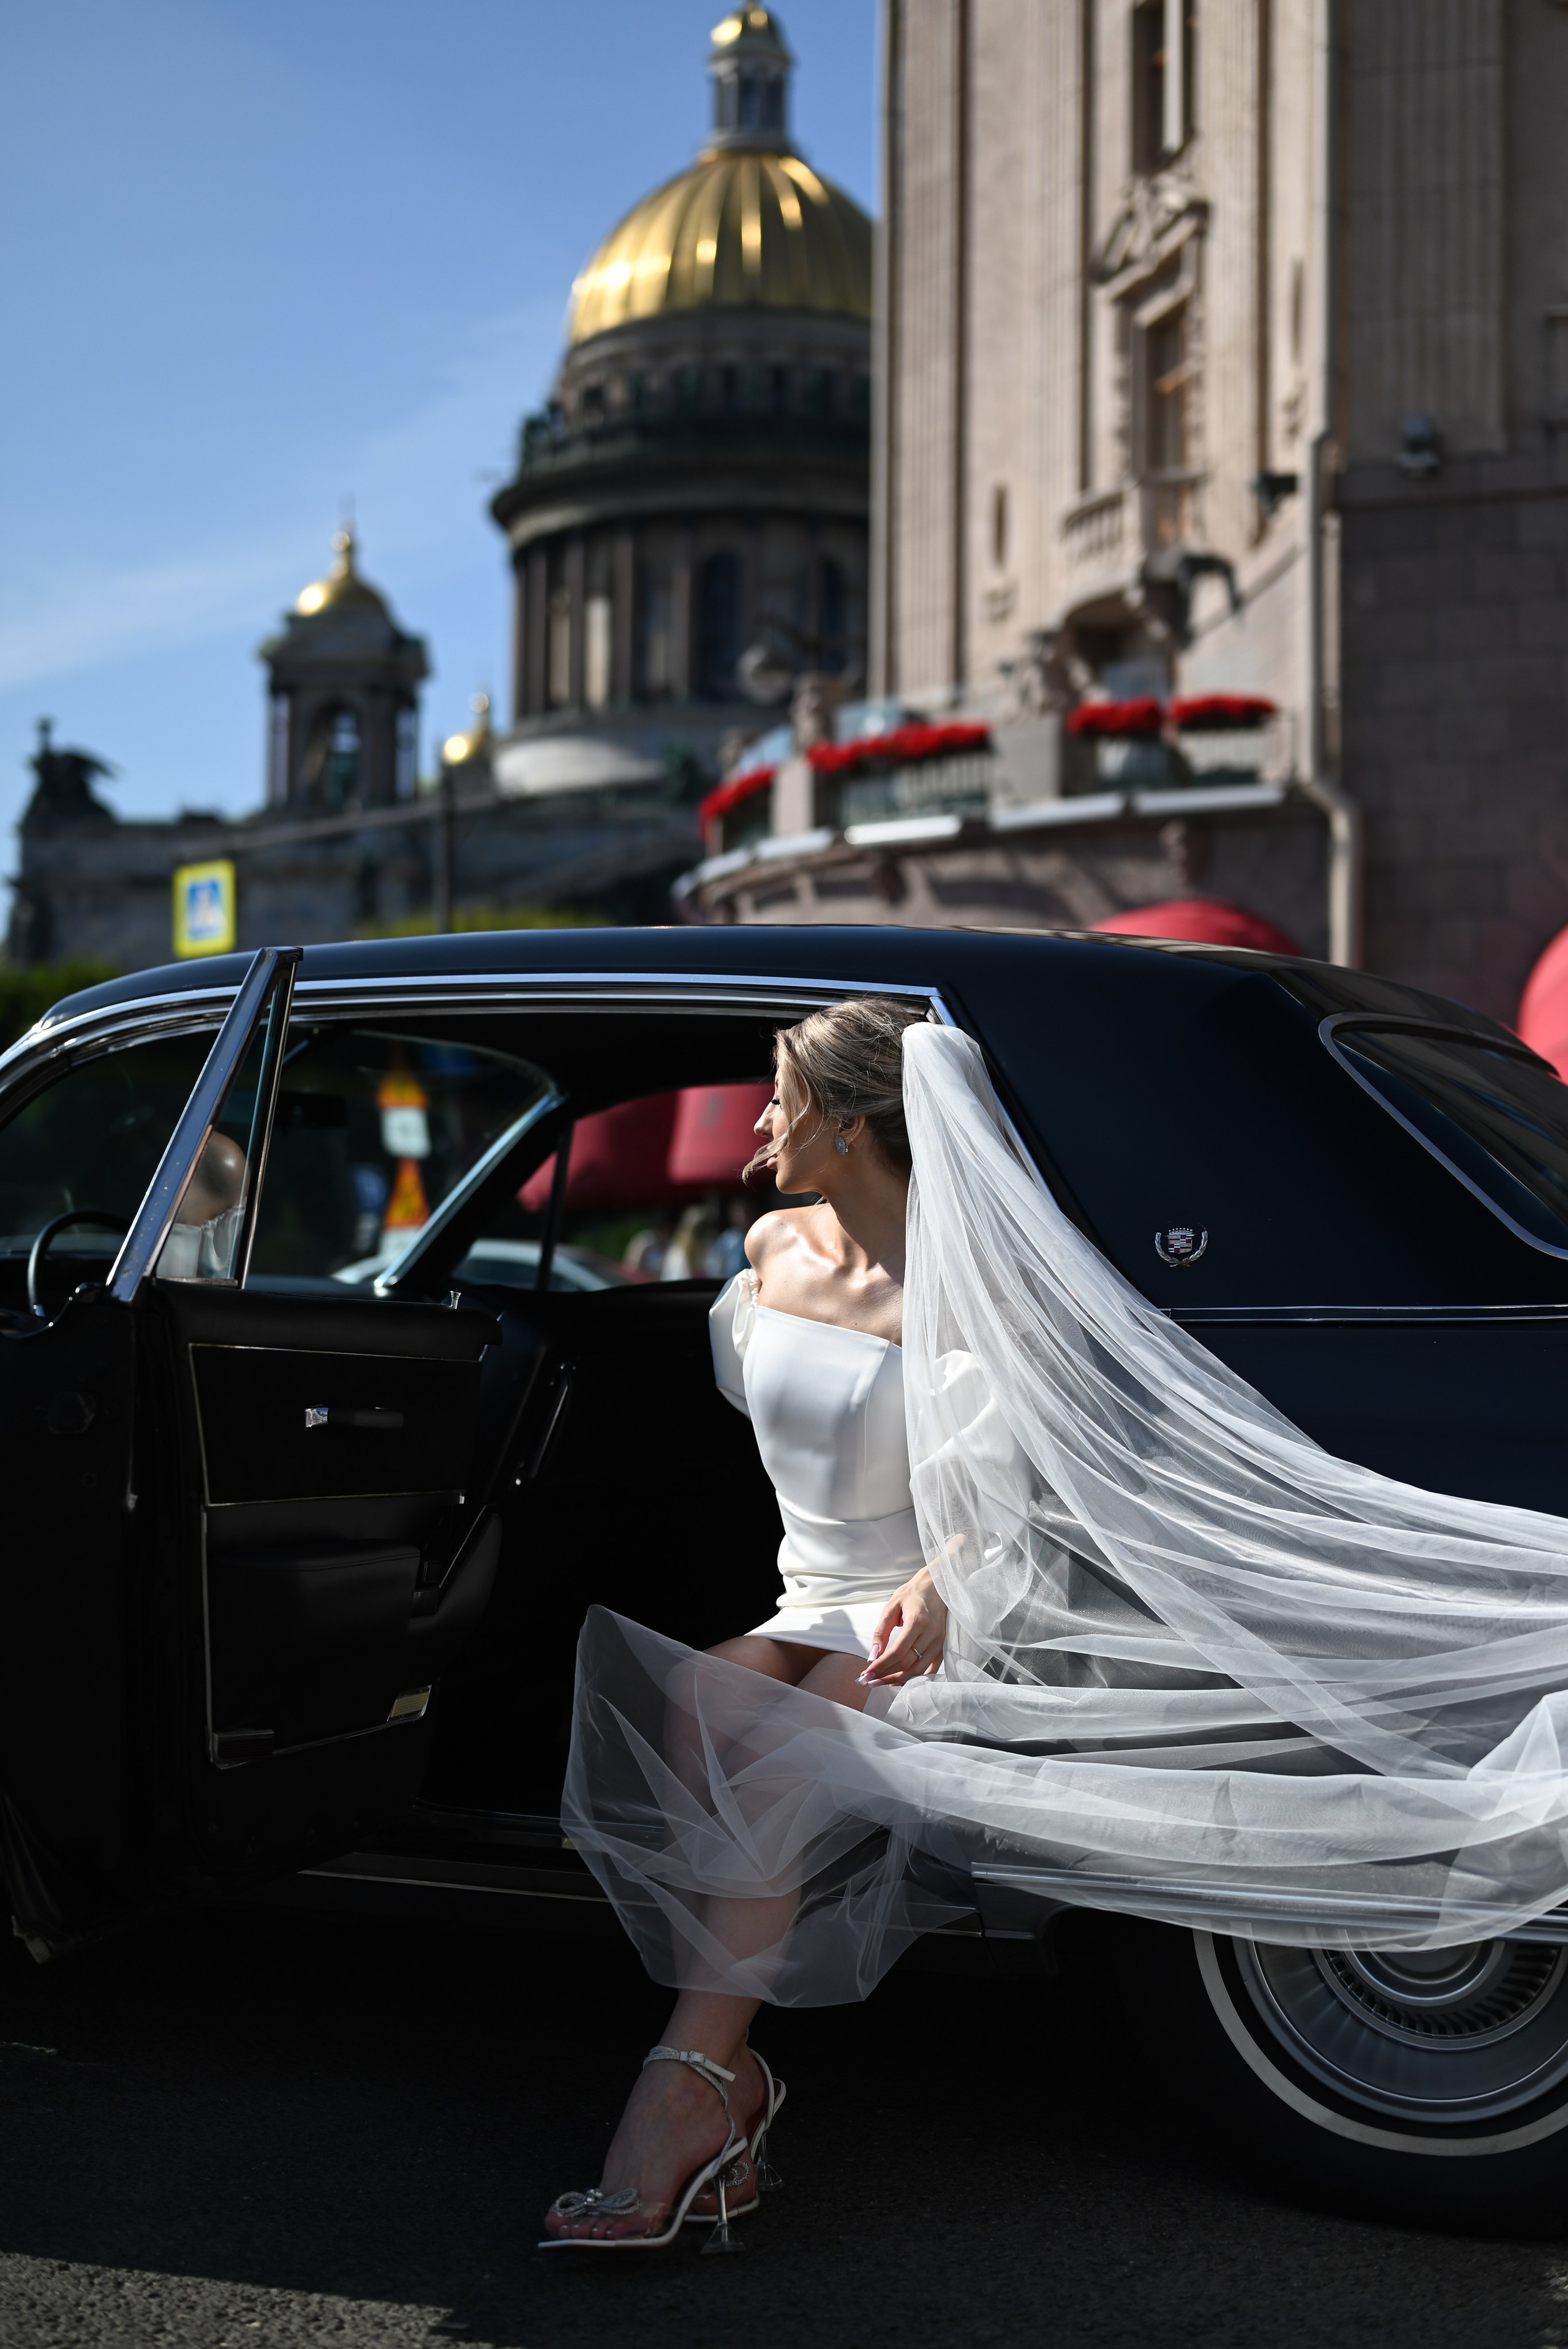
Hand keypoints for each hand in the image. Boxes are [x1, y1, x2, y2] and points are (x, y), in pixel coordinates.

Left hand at [859, 1568, 946, 1686]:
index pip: (897, 1652)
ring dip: (900, 1679)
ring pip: (919, 1669)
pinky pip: (931, 1668)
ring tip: (883, 1682)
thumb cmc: (912, 1593)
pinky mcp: (943, 1644)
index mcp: (917, 1621)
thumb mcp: (891, 1606)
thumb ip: (881, 1631)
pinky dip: (917, 1677)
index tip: (867, 1674)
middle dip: (887, 1675)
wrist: (936, 1585)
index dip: (881, 1666)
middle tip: (871, 1680)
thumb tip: (873, 1655)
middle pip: (907, 1663)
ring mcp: (939, 1641)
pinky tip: (902, 1679)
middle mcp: (931, 1633)